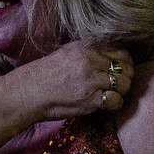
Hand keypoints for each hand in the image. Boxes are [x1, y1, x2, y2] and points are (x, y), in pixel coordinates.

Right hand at [12, 42, 133, 121]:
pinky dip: (115, 105)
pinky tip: (105, 105)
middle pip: (126, 68)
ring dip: (121, 92)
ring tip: (111, 95)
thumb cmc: (45, 74)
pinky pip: (116, 101)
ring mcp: (91, 80)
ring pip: (124, 85)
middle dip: (126, 78)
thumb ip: (89, 52)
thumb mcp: (67, 53)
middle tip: (118, 85)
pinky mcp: (90, 99)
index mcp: (86, 47)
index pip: (121, 51)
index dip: (125, 63)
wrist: (28, 92)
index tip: (121, 70)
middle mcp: (90, 60)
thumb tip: (112, 55)